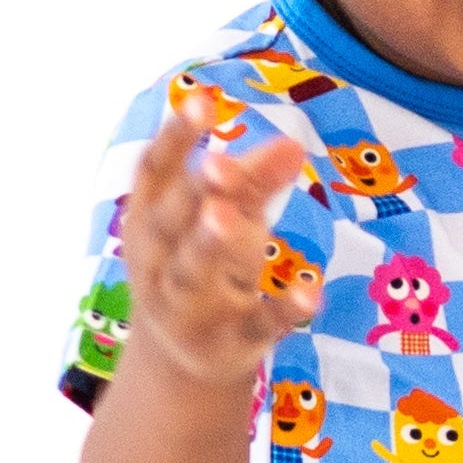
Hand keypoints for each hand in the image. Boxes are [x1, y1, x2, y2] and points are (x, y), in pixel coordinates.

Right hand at [120, 112, 317, 388]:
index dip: (175, 138)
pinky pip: (257, 324)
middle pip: (172, 221)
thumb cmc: (200, 264)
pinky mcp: (231, 340)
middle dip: (193, 193)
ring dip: (210, 245)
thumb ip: (255, 182)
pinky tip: (311, 292)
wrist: (181, 360)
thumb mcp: (224, 219)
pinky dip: (282, 309)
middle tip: (217, 164)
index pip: (154, 171)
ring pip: (194, 273)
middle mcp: (159, 259)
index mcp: (150, 217)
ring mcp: (190, 303)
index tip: (200, 101)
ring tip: (229, 218)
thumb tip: (292, 144)